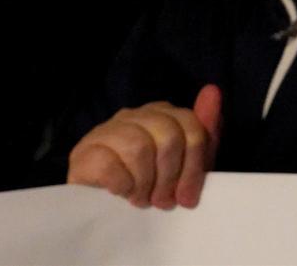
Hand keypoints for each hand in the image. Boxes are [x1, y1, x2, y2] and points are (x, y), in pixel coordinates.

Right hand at [67, 84, 221, 208]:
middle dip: (170, 177)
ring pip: (139, 148)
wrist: (98, 205)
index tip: (188, 197)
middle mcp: (134, 115)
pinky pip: (110, 165)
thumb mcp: (184, 164)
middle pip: (168, 137)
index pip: (190, 126)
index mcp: (162, 113)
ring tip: (142, 199)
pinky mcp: (84, 152)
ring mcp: (106, 130)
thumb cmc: (148, 181)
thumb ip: (203, 132)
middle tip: (163, 201)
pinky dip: (123, 185)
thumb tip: (212, 90)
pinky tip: (122, 193)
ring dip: (145, 183)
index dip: (193, 166)